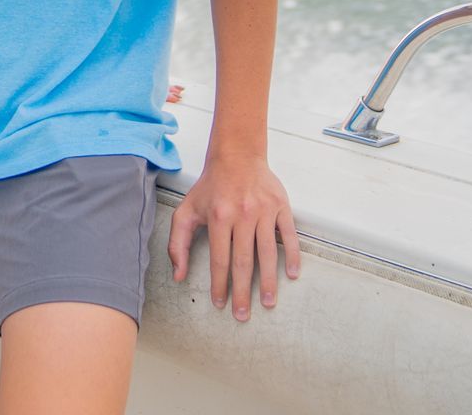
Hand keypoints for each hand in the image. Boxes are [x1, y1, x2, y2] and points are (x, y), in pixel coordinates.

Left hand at [168, 151, 300, 320]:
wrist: (237, 155)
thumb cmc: (210, 187)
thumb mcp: (186, 211)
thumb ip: (178, 243)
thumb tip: (178, 275)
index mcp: (218, 217)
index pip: (219, 260)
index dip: (220, 285)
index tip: (221, 304)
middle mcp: (242, 215)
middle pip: (243, 262)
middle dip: (243, 292)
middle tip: (244, 315)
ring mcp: (263, 211)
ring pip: (268, 253)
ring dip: (269, 281)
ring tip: (269, 302)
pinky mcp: (281, 206)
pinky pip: (288, 235)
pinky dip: (293, 255)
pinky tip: (293, 274)